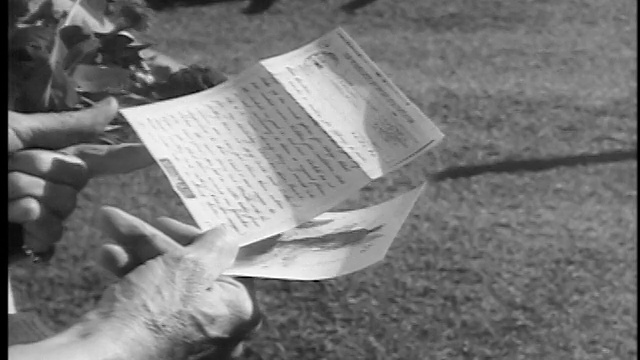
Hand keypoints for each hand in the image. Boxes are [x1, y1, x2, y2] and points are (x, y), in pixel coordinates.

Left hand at [8, 98, 154, 260]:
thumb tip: (116, 105)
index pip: (101, 156)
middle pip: (78, 179)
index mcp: (50, 156)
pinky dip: (26, 219)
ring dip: (25, 192)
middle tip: (9, 164)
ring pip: (63, 205)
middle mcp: (52, 184)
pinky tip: (11, 216)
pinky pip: (50, 230)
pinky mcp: (29, 238)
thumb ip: (70, 127)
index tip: (159, 153)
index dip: (129, 155)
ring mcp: (42, 213)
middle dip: (41, 168)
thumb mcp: (17, 132)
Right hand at [87, 207, 260, 358]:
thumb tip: (227, 237)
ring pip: (165, 281)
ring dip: (136, 251)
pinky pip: (149, 301)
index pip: (227, 263)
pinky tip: (107, 254)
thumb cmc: (154, 315)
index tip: (173, 224)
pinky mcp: (156, 342)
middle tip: (133, 220)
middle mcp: (219, 328)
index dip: (198, 238)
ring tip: (110, 225)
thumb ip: (214, 247)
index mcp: (239, 311)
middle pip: (191, 270)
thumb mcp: (189, 267)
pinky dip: (129, 276)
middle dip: (155, 240)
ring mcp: (187, 337)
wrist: (103, 358)